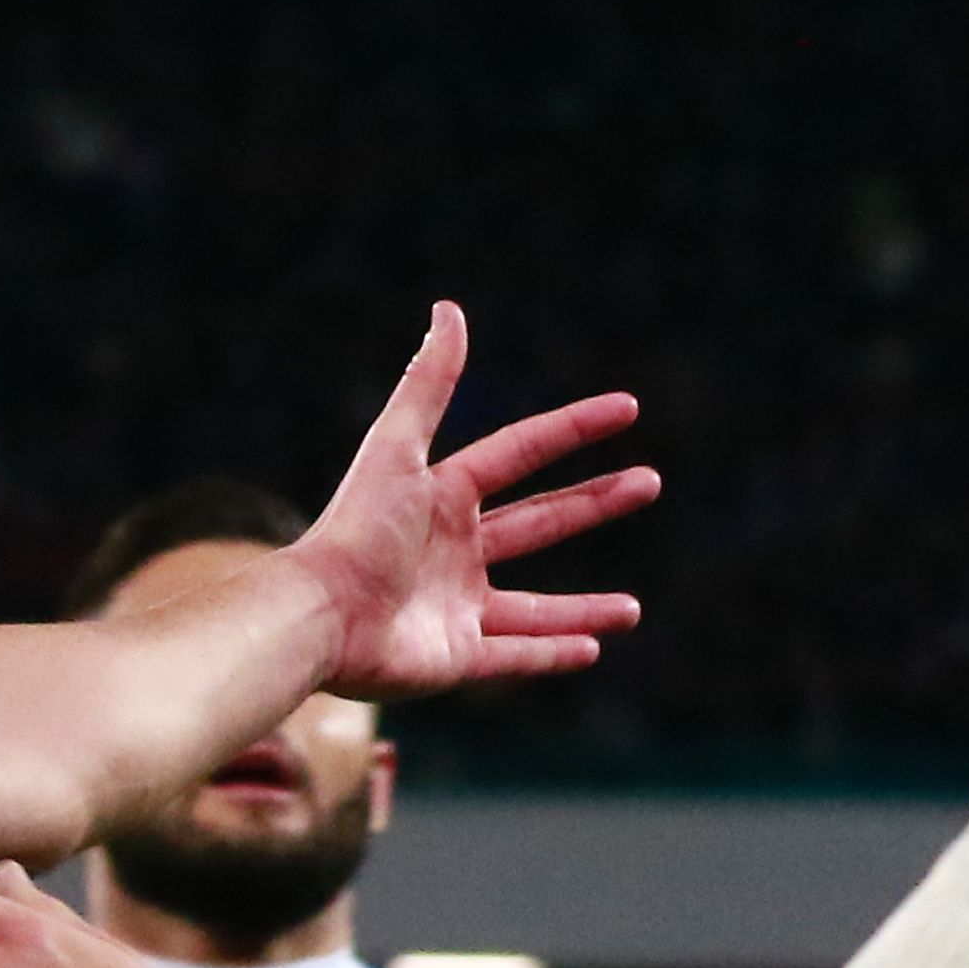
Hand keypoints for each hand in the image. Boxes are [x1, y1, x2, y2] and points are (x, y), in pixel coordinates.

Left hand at [289, 303, 656, 699]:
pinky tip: (594, 650)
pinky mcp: (455, 658)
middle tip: (650, 482)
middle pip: (540, 523)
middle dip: (595, 502)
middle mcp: (454, 551)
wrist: (318, 615)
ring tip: (633, 611)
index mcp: (443, 497)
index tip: (628, 409)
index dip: (574, 429)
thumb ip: (427, 384)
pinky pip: (514, 657)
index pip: (521, 452)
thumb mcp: (396, 449)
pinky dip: (553, 655)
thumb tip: (450, 309)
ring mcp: (457, 608)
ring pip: (534, 609)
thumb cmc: (355, 531)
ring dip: (583, 607)